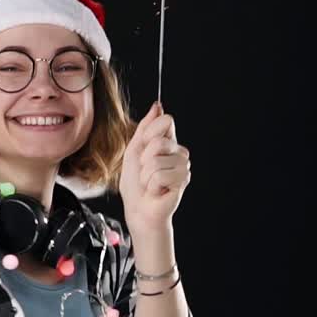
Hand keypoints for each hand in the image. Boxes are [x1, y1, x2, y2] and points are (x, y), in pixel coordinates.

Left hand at [120, 101, 190, 233]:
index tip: (143, 148)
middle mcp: (178, 152)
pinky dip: (151, 185)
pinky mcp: (183, 180)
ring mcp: (183, 166)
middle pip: (159, 141)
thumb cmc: (135, 185)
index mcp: (167, 142)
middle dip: (144, 158)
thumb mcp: (134, 150)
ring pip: (157, 160)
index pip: (166, 120)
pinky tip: (156, 191)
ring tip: (150, 184)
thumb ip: (146, 127)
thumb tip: (157, 106)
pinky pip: (160, 175)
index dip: (150, 132)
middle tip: (146, 172)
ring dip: (146, 175)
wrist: (138, 210)